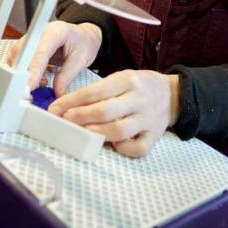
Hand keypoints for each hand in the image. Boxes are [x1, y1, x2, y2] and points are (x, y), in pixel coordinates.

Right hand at [7, 20, 101, 93]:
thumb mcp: (81, 59)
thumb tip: (56, 94)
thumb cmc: (83, 42)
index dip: (33, 71)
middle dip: (24, 75)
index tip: (29, 87)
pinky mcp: (27, 48)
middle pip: (22, 54)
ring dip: (25, 74)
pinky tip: (39, 79)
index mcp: (54, 32)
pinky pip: (18, 61)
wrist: (83, 36)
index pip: (39, 53)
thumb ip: (66, 77)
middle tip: (32, 92)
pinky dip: (26, 73)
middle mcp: (39, 33)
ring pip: (17, 58)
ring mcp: (31, 39)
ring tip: (43, 82)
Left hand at [48, 70, 180, 157]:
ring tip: (81, 134)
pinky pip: (139, 148)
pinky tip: (113, 145)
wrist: (172, 95)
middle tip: (64, 122)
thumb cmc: (138, 87)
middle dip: (80, 118)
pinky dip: (123, 149)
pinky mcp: (155, 136)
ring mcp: (148, 119)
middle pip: (106, 111)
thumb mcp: (121, 78)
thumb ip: (99, 91)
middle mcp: (139, 99)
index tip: (55, 109)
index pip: (96, 91)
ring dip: (96, 134)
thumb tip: (68, 106)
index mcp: (128, 80)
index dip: (72, 101)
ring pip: (120, 131)